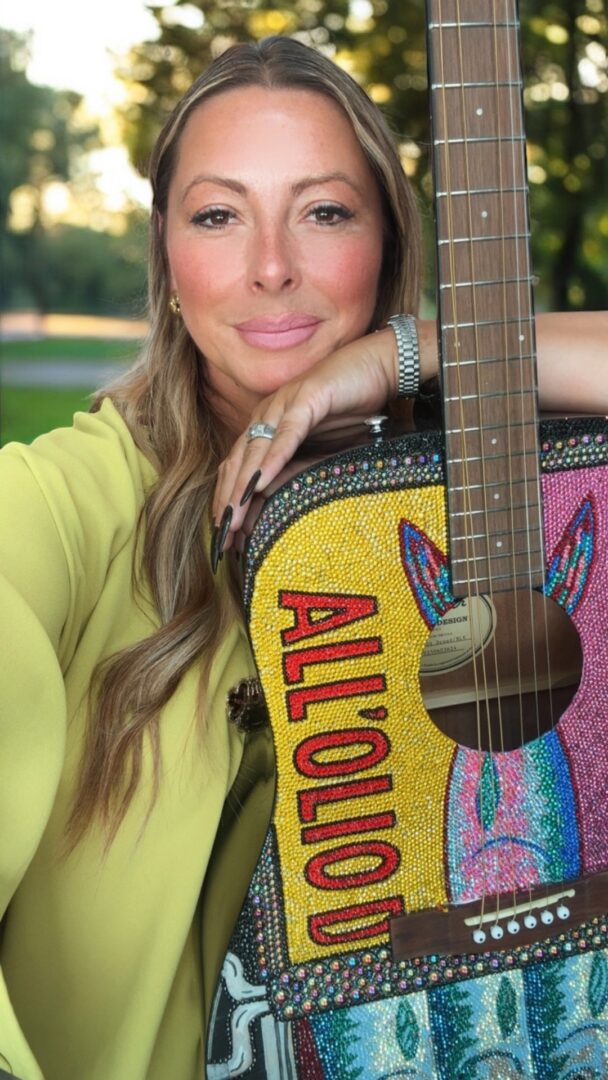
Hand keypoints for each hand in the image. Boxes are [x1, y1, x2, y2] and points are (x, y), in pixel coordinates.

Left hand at [212, 327, 398, 557]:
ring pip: (256, 449)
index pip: (238, 465)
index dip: (227, 498)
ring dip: (242, 485)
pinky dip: (273, 457)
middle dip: (227, 500)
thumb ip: (300, 466)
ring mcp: (286, 403)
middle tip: (221, 535)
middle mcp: (268, 412)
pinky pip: (287, 432)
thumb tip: (284, 503)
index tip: (222, 532)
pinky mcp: (308, 396)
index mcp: (267, 424)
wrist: (381, 366)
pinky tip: (262, 482)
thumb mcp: (321, 445)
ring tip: (233, 516)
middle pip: (238, 461)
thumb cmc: (353, 408)